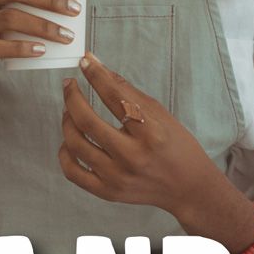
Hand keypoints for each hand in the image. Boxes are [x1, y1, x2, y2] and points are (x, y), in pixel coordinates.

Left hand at [59, 54, 226, 217]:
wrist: (188, 187)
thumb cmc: (176, 146)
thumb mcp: (160, 114)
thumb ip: (127, 92)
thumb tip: (99, 67)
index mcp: (151, 133)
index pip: (114, 97)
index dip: (95, 75)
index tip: (85, 61)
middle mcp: (132, 156)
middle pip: (87, 121)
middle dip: (72, 96)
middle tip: (69, 85)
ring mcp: (118, 177)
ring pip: (75, 144)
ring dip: (67, 120)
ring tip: (70, 110)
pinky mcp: (108, 192)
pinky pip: (72, 172)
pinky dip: (65, 152)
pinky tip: (70, 141)